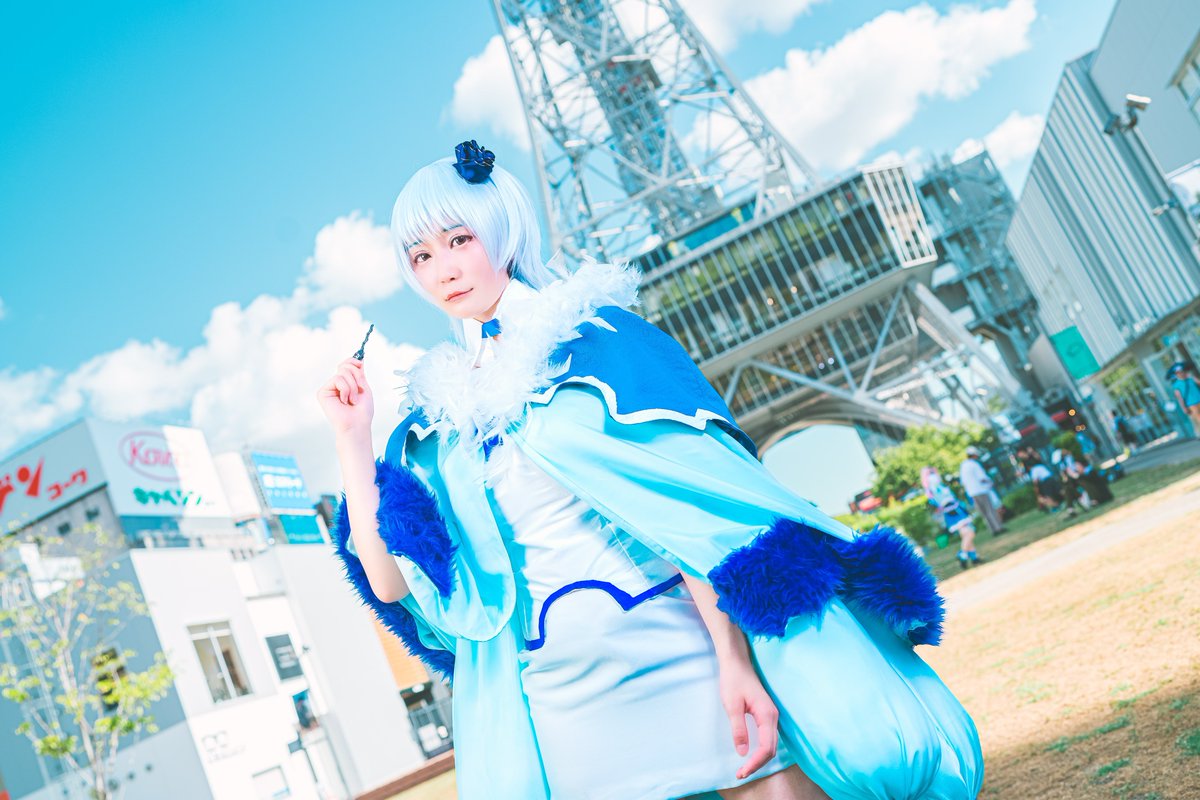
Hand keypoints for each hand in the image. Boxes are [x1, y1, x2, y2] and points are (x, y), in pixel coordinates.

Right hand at [316, 357, 373, 435]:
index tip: (360, 365)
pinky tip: (344, 401)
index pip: (347, 363)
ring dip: (353, 387)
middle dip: (357, 378)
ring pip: (343, 372)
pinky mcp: (323, 392)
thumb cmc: (362, 411)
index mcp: (346, 383)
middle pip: (346, 366)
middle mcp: (336, 384)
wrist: (357, 424)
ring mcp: (329, 388)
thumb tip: (359, 359)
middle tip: (358, 393)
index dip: (354, 362)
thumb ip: (359, 373)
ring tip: (352, 400)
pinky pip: (337, 379)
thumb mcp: (364, 387)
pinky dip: (346, 390)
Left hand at [719, 658, 779, 779]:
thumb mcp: (732, 705)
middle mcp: (773, 717)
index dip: (755, 763)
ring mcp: (771, 715)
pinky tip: (751, 754)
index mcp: (767, 715)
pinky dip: (761, 750)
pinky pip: (768, 737)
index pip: (766, 747)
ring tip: (745, 768)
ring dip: (760, 758)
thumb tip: (742, 752)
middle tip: (741, 773)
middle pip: (771, 748)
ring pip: (770, 744)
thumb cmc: (733, 680)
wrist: (737, 662)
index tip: (742, 771)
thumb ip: (739, 729)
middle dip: (758, 764)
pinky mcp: (766, 714)